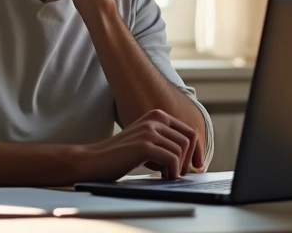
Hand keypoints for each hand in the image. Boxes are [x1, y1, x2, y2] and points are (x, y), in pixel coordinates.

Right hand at [78, 109, 202, 181]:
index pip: (189, 131)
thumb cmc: (121, 156)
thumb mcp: (147, 143)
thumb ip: (166, 143)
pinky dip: (171, 172)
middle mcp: (155, 118)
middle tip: (177, 174)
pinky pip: (172, 159)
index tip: (197, 167)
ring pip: (181, 150)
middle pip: (189, 140)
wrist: (94, 160)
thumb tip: (194, 161)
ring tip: (166, 175)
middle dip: (188, 160)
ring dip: (178, 167)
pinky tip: (162, 177)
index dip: (196, 151)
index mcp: (157, 115)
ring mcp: (149, 130)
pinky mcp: (144, 145)